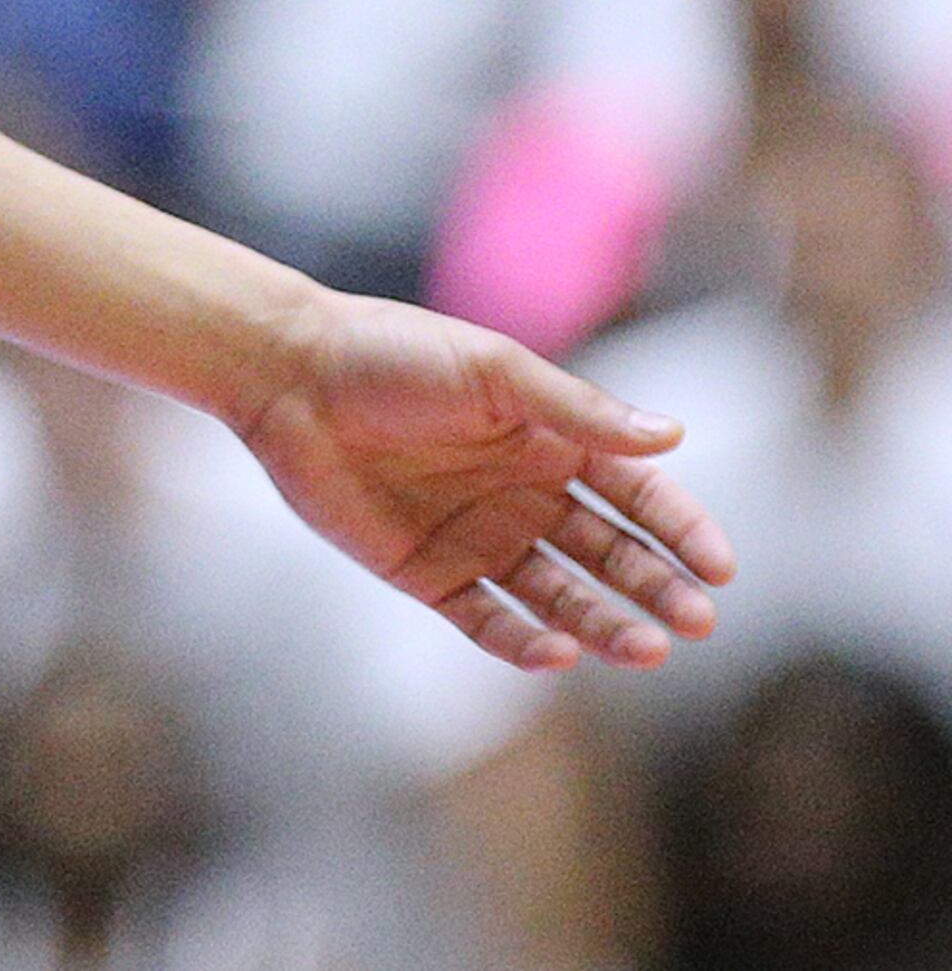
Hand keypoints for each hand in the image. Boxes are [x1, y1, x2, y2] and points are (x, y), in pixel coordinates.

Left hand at [231, 289, 733, 670]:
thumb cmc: (391, 354)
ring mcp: (480, 538)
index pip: (638, 494)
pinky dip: (526, 642)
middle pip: (611, 554)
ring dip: (605, 624)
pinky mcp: (430, 574)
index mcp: (550, 439)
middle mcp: (525, 494)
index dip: (681, 530)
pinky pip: (490, 621)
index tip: (720, 568)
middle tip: (696, 620)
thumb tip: (674, 434)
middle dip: (657, 588)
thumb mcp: (492, 372)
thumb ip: (578, 410)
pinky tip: (559, 651)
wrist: (287, 374)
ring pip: (562, 596)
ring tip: (646, 649)